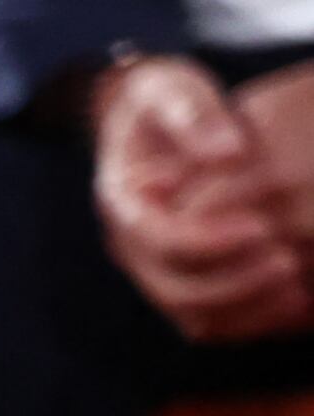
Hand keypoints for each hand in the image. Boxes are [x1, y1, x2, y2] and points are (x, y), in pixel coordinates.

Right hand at [96, 55, 312, 339]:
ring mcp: (153, 270)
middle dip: (234, 283)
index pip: (157, 237)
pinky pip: (213, 321)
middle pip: (175, 288)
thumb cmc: (163, 102)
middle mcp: (130, 247)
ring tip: (300, 290)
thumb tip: (227, 153)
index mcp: (123, 202)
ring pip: (193, 316)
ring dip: (248, 311)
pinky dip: (255, 320)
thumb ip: (194, 116)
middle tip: (289, 263)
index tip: (260, 225)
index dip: (207, 239)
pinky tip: (301, 304)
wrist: (144, 126)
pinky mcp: (180, 283)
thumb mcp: (170, 91)